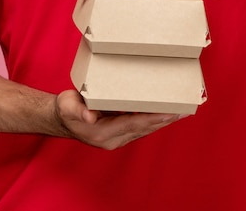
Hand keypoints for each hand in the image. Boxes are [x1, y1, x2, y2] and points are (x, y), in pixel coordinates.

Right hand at [55, 90, 184, 149]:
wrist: (61, 119)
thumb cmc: (66, 108)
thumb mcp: (68, 106)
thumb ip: (79, 110)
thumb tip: (89, 115)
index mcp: (102, 132)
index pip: (133, 125)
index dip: (152, 118)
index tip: (170, 112)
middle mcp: (113, 139)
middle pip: (144, 129)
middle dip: (165, 120)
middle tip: (184, 109)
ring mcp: (117, 138)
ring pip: (145, 130)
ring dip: (163, 121)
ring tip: (181, 110)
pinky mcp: (119, 134)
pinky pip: (140, 128)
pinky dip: (153, 120)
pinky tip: (165, 112)